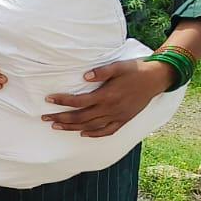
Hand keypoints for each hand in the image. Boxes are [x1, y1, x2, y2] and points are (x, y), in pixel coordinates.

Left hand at [43, 59, 173, 137]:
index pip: (79, 101)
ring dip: (72, 127)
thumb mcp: (119, 66)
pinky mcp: (124, 120)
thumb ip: (101, 72)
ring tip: (56, 126)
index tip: (48, 99)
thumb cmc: (135, 70)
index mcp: (107, 95)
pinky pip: (107, 131)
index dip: (62, 101)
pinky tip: (83, 134)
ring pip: (91, 126)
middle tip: (45, 117)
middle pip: (81, 117)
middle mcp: (111, 109)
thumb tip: (84, 77)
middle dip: (61, 118)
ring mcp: (118, 116)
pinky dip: (94, 134)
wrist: (156, 79)